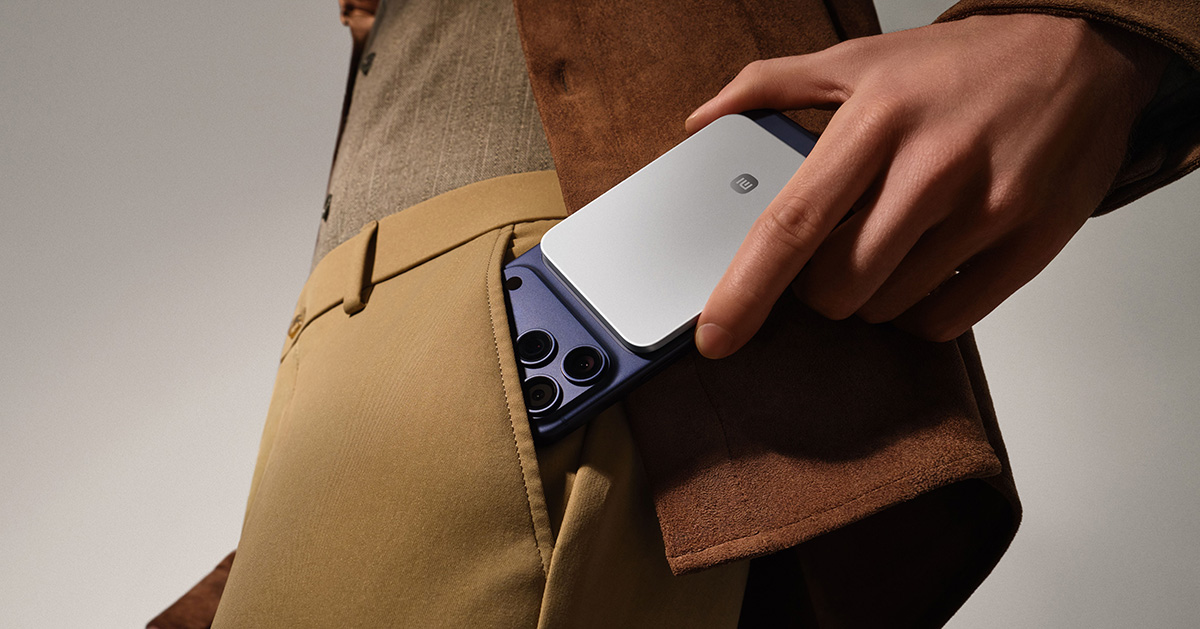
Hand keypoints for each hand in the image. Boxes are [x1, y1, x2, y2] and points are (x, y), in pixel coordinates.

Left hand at [687, 13, 1167, 356]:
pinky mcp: (1030, 245)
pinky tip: (929, 266)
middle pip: (836, 286)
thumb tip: (702, 120)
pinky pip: (945, 321)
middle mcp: (932, 168)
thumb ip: (770, 85)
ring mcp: (987, 209)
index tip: (715, 335)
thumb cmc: (960, 65)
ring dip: (872, 293)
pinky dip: (921, 309)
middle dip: (818, 285)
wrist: (1082, 53)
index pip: (792, 224)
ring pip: (886, 308)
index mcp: (877, 120)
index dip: (745, 291)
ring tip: (896, 239)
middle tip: (838, 248)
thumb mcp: (860, 58)